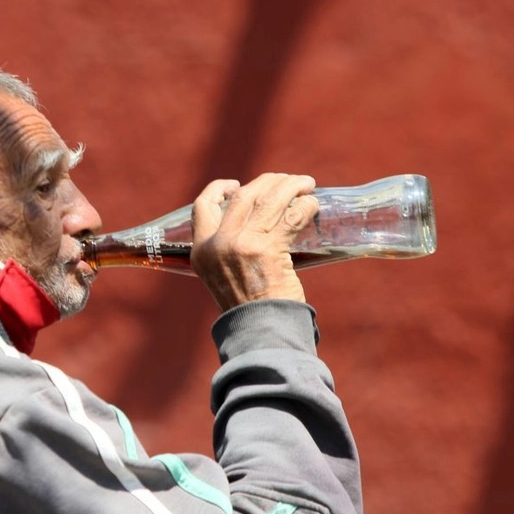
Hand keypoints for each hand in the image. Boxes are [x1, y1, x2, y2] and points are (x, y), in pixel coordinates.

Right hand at [190, 173, 318, 309]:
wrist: (260, 333)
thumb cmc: (249, 310)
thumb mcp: (224, 276)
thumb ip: (230, 251)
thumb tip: (258, 219)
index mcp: (201, 251)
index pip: (202, 206)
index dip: (219, 189)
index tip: (236, 184)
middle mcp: (217, 244)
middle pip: (242, 195)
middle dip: (268, 182)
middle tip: (287, 181)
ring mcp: (240, 245)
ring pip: (268, 199)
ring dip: (291, 186)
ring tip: (306, 183)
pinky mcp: (266, 249)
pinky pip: (290, 215)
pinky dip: (305, 205)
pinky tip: (313, 204)